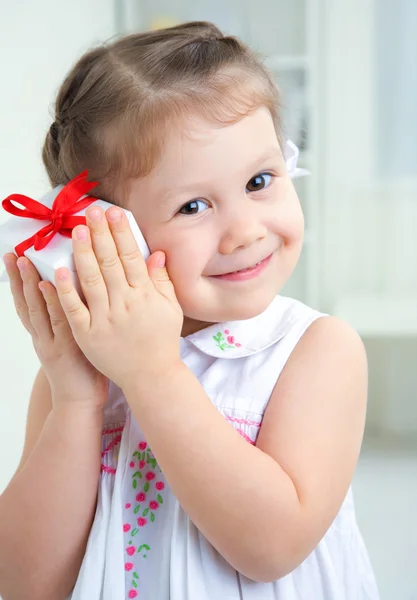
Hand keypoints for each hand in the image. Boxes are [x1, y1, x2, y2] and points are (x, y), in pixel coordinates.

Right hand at [2, 253, 108, 408]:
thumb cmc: (81, 371)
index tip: (15, 259)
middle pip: (26, 303)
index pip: (26, 304)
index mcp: (43, 335)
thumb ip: (69, 321)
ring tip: (24, 261)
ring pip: (37, 309)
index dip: (19, 283)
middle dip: (18, 278)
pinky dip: (52, 302)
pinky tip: (48, 285)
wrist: (81, 404)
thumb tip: (74, 295)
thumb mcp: (70, 343)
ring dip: (29, 284)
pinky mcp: (66, 348)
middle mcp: (42, 336)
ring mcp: (53, 342)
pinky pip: (58, 320)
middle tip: (12, 253)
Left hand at [52, 205, 182, 390]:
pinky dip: (66, 290)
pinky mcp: (88, 335)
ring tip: (76, 231)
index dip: (121, 233)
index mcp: (145, 295)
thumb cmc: (162, 341)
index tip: (113, 213)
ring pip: (91, 280)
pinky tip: (58, 270)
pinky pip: (74, 309)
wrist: (151, 377)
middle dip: (100, 234)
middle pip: (110, 262)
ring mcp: (105, 320)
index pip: (131, 257)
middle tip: (91, 211)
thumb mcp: (170, 309)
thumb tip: (156, 253)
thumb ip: (162, 281)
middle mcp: (125, 304)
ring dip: (83, 253)